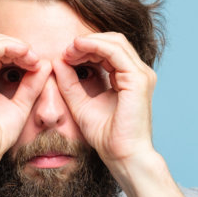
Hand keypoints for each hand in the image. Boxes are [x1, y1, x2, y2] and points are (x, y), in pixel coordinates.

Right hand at [0, 33, 50, 168]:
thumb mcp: (19, 105)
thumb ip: (30, 85)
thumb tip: (44, 65)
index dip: (18, 52)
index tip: (36, 64)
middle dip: (18, 47)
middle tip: (36, 60)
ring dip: (17, 46)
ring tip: (33, 59)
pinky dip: (12, 49)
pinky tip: (27, 59)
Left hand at [53, 32, 156, 172]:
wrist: (120, 155)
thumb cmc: (104, 135)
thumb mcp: (79, 103)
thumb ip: (69, 82)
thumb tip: (57, 61)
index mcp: (127, 78)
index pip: (108, 50)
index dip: (85, 48)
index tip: (64, 55)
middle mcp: (137, 73)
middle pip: (112, 41)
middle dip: (86, 42)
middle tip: (65, 50)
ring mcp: (140, 74)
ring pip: (114, 41)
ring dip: (88, 42)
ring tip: (68, 50)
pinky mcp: (137, 79)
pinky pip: (114, 52)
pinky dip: (94, 46)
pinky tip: (76, 49)